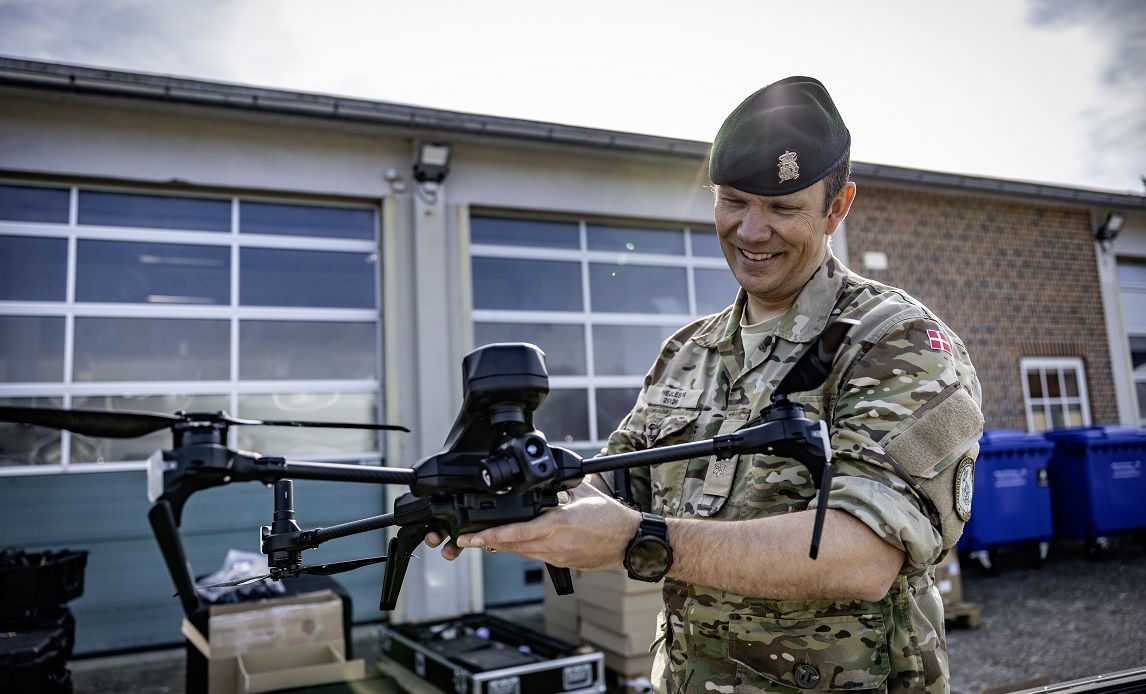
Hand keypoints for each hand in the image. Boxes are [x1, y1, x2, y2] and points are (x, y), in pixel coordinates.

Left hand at [434, 482, 641, 570]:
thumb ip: (560, 485)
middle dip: (486, 542)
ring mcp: (557, 556)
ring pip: (520, 552)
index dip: (489, 535)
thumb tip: (545, 476)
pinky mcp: (561, 563)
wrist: (630, 543)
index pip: (516, 531)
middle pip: (511, 545)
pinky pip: (533, 556)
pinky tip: (512, 541)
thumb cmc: (612, 518)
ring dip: (501, 545)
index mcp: (559, 524)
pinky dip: (519, 548)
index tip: (470, 537)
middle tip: (466, 538)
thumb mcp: (583, 492)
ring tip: (482, 538)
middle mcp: (555, 544)